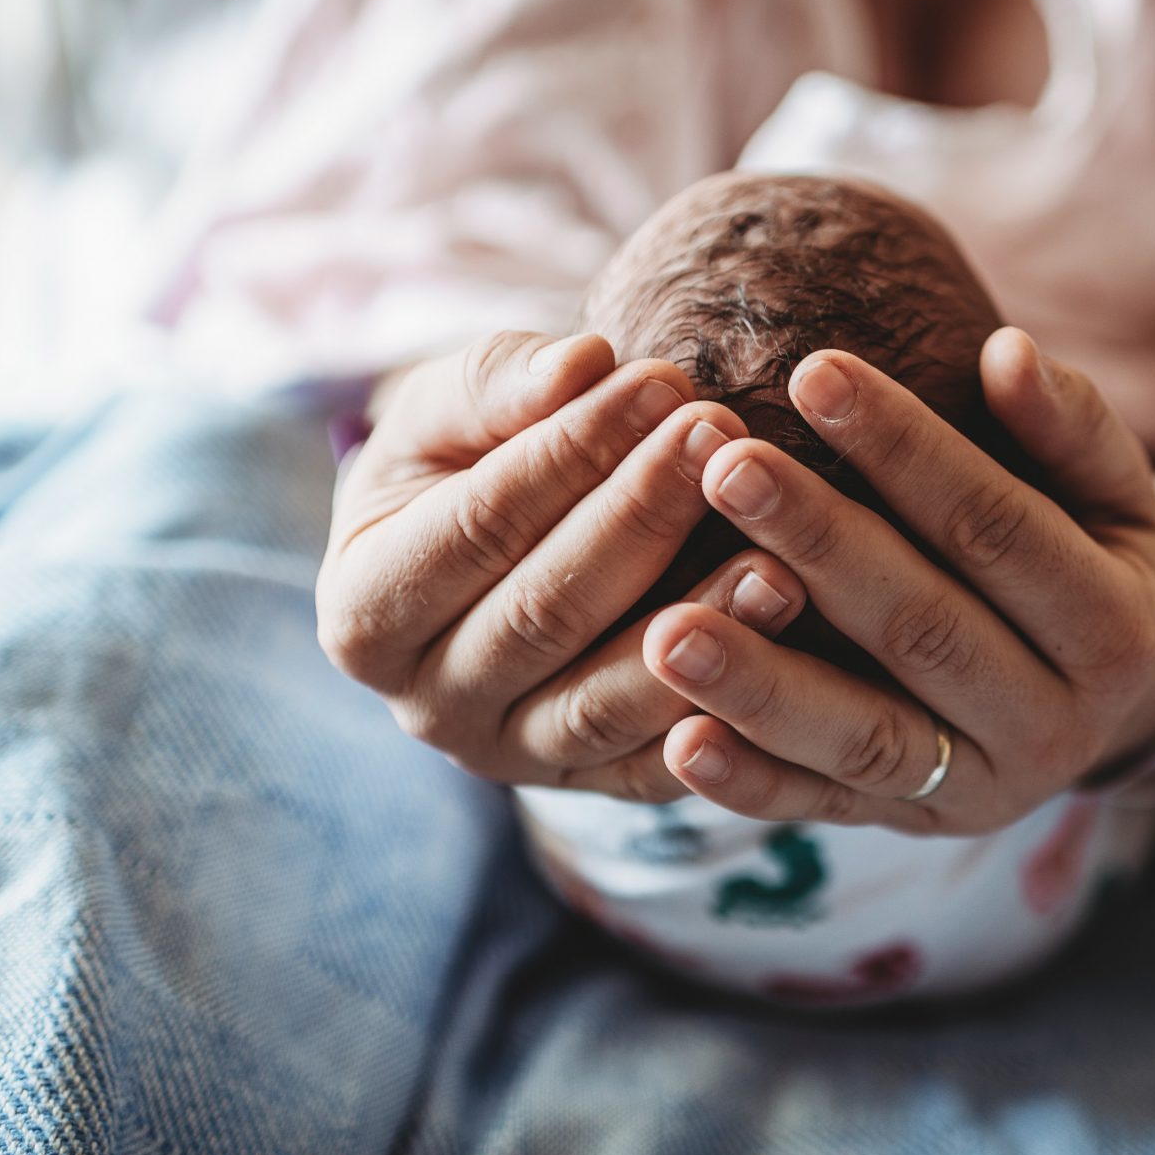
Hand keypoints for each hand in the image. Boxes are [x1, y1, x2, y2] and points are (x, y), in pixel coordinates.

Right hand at [316, 331, 808, 798]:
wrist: (500, 552)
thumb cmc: (470, 460)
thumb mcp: (453, 409)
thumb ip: (502, 380)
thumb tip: (582, 365)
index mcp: (363, 610)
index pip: (476, 526)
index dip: (570, 452)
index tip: (661, 380)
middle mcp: (426, 704)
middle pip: (545, 613)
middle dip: (643, 516)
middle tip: (727, 436)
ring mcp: (511, 759)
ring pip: (607, 701)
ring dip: (700, 621)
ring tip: (780, 549)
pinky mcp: (594, 790)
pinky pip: (664, 767)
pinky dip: (726, 715)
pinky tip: (791, 640)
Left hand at [642, 328, 1154, 834]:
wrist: (1117, 705)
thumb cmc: (1093, 559)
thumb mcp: (1114, 494)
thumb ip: (1070, 427)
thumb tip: (1009, 351)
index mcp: (1116, 629)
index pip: (996, 528)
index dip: (908, 451)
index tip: (814, 371)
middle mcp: (1056, 725)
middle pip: (923, 629)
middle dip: (819, 546)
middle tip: (723, 469)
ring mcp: (981, 789)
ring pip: (865, 738)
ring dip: (762, 686)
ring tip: (666, 626)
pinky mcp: (911, 827)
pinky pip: (823, 810)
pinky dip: (751, 784)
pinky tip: (677, 742)